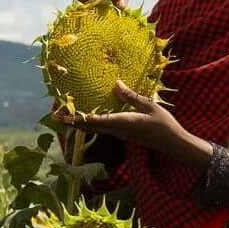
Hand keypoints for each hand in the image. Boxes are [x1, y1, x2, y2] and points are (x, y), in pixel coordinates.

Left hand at [54, 81, 211, 169]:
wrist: (172, 143)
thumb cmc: (163, 124)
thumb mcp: (148, 105)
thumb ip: (131, 96)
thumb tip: (115, 84)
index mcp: (121, 123)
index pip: (92, 121)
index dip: (75, 118)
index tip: (60, 115)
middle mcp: (116, 130)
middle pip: (87, 127)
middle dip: (71, 121)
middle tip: (56, 113)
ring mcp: (118, 133)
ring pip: (93, 128)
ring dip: (79, 121)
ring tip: (67, 112)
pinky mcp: (122, 132)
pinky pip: (101, 127)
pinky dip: (91, 121)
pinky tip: (89, 114)